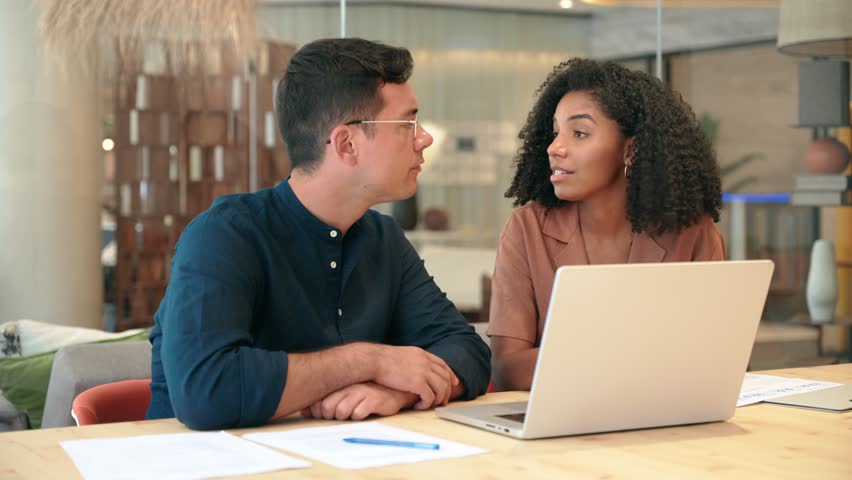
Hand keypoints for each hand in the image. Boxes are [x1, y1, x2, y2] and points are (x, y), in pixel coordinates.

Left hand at [300, 382, 416, 420]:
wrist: (394, 390)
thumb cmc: (365, 394)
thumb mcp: (344, 396)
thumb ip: (323, 401)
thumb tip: (304, 411)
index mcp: (339, 382)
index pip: (318, 400)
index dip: (318, 412)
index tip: (324, 414)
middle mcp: (349, 384)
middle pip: (327, 408)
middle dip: (331, 416)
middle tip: (340, 415)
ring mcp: (361, 391)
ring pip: (341, 412)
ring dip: (345, 417)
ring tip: (353, 412)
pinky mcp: (374, 398)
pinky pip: (358, 414)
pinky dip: (359, 416)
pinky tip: (364, 412)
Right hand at [370, 345, 458, 409]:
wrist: (373, 360)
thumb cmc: (381, 360)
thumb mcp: (401, 354)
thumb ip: (412, 360)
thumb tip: (414, 369)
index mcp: (422, 354)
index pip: (442, 364)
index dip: (450, 374)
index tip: (453, 382)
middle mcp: (426, 362)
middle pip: (445, 377)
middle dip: (447, 391)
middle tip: (443, 401)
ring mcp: (423, 372)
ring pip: (441, 389)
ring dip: (438, 399)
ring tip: (429, 405)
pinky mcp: (418, 383)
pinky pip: (430, 397)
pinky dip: (426, 404)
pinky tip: (417, 407)